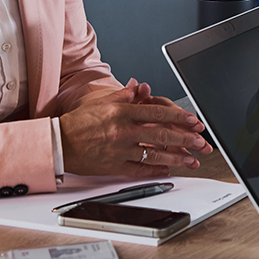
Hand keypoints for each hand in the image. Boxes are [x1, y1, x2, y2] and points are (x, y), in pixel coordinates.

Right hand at [58, 79, 213, 176]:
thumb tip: (140, 88)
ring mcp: (120, 150)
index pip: (156, 112)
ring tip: (191, 159)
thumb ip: (123, 96)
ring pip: (154, 154)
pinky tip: (168, 169)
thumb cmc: (78, 123)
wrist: (59, 143)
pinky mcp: (115, 166)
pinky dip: (156, 170)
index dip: (178, 116)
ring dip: (176, 157)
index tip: (193, 120)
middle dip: (184, 138)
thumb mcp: (101, 103)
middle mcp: (123, 131)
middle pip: (161, 134)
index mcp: (121, 112)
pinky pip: (140, 169)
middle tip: (200, 141)